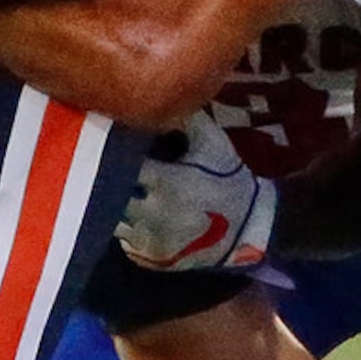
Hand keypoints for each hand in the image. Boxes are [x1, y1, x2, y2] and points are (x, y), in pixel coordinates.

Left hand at [117, 110, 277, 270]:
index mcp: (164, 182)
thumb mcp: (213, 143)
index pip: (120, 162)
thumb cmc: (229, 179)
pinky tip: (140, 216)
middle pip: (111, 192)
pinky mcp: (151, 259)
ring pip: (113, 219)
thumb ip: (183, 119)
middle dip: (112, 179)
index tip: (116, 143)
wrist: (250, 228)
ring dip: (116, 205)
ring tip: (126, 192)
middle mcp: (152, 215)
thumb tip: (154, 100)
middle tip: (114, 167)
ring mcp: (149, 241)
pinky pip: (125, 241)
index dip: (115, 151)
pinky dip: (129, 228)